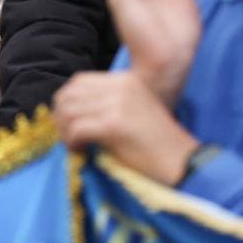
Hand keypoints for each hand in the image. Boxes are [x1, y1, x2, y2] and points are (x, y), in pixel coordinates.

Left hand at [53, 71, 198, 185]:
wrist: (182, 163)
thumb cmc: (157, 145)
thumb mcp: (131, 112)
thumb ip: (105, 104)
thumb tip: (69, 112)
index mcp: (125, 80)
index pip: (79, 81)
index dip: (66, 102)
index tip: (68, 123)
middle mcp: (121, 86)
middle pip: (70, 94)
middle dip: (61, 117)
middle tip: (68, 137)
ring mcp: (118, 103)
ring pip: (70, 111)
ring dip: (65, 131)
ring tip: (75, 146)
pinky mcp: (114, 124)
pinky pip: (77, 129)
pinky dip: (72, 142)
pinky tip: (81, 152)